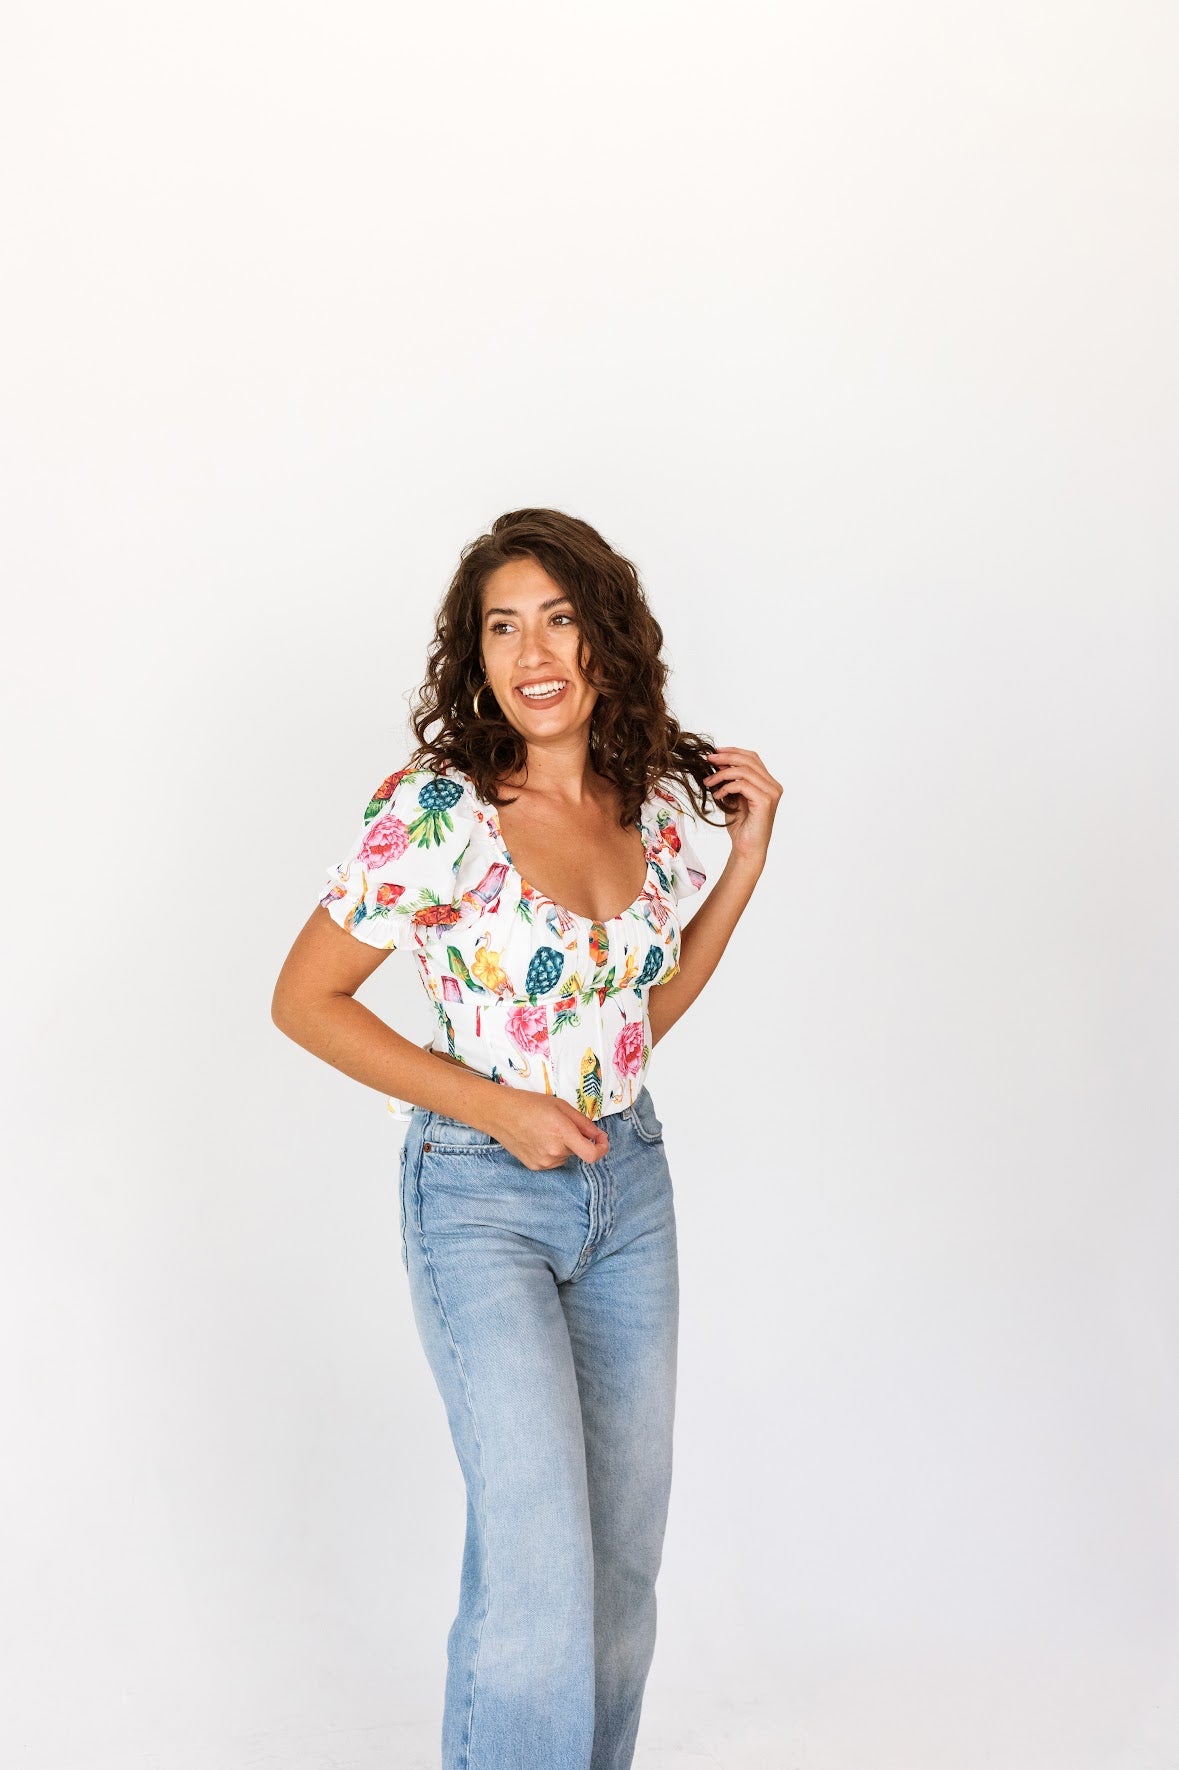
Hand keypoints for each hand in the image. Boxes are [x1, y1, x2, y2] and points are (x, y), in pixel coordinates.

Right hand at [486, 1090, 610, 1168]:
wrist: (499, 1113)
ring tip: (545, 1130)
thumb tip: (598, 1135)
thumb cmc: (529, 1104)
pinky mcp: (535, 1166)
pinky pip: (553, 1161)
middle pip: (578, 1151)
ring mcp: (543, 1162)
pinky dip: (552, 1151)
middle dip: (576, 1139)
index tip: (601, 1140)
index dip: (602, 1149)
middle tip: (560, 1123)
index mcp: (562, 1133)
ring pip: (565, 1156)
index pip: (591, 1154)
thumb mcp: (560, 1106)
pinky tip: (538, 1138)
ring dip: (563, 1146)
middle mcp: (554, 1151)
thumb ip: (583, 1122)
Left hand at [702, 746, 782, 866]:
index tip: (715, 752)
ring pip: (744, 771)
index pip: (752, 758)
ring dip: (722, 773)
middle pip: (749, 760)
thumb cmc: (741, 826)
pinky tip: (717, 796)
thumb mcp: (733, 797)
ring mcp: (771, 793)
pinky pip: (742, 785)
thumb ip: (730, 780)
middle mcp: (773, 786)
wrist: (747, 848)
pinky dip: (726, 787)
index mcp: (768, 783)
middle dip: (726, 757)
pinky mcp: (765, 801)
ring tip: (708, 781)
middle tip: (709, 759)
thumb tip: (717, 761)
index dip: (733, 751)